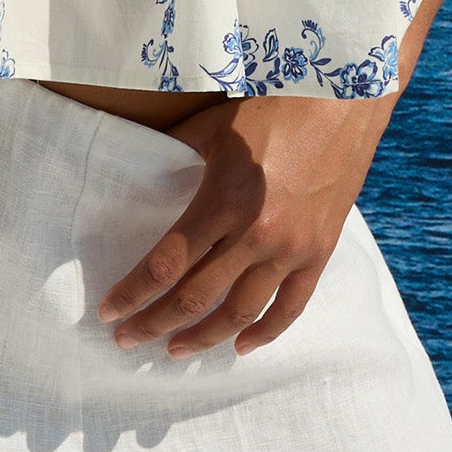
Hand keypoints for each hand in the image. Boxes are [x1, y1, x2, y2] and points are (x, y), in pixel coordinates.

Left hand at [98, 92, 390, 356]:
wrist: (344, 99)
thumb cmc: (270, 108)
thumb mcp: (211, 129)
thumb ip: (173, 156)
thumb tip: (133, 167)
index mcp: (223, 201)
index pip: (166, 264)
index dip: (132, 293)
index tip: (107, 311)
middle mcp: (258, 234)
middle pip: (195, 297)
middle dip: (154, 324)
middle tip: (125, 340)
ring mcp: (293, 248)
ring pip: (241, 313)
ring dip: (204, 338)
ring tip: (173, 351)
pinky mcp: (321, 253)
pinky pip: (291, 307)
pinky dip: (265, 333)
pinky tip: (240, 347)